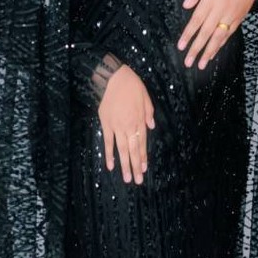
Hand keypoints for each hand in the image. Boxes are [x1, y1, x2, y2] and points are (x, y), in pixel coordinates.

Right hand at [97, 65, 154, 183]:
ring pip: (122, 149)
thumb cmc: (131, 85)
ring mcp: (117, 127)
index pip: (142, 143)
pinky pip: (108, 142)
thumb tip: (151, 126)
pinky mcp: (106, 124)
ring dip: (125, 165)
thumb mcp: (146, 97)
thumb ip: (149, 113)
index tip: (144, 168)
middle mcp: (129, 126)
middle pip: (134, 150)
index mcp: (139, 120)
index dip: (143, 156)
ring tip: (127, 178)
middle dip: (136, 166)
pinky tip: (111, 165)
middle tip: (138, 180)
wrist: (113, 77)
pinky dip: (109, 154)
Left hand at [177, 0, 257, 69]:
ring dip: (209, 52)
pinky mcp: (239, 18)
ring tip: (200, 64)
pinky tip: (213, 53)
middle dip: (196, 49)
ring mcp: (231, 16)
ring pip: (218, 37)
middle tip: (188, 62)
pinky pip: (228, 34)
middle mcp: (221, 10)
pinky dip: (220, 45)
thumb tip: (186, 6)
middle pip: (206, 33)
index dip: (188, 34)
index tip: (181, 46)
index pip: (197, 20)